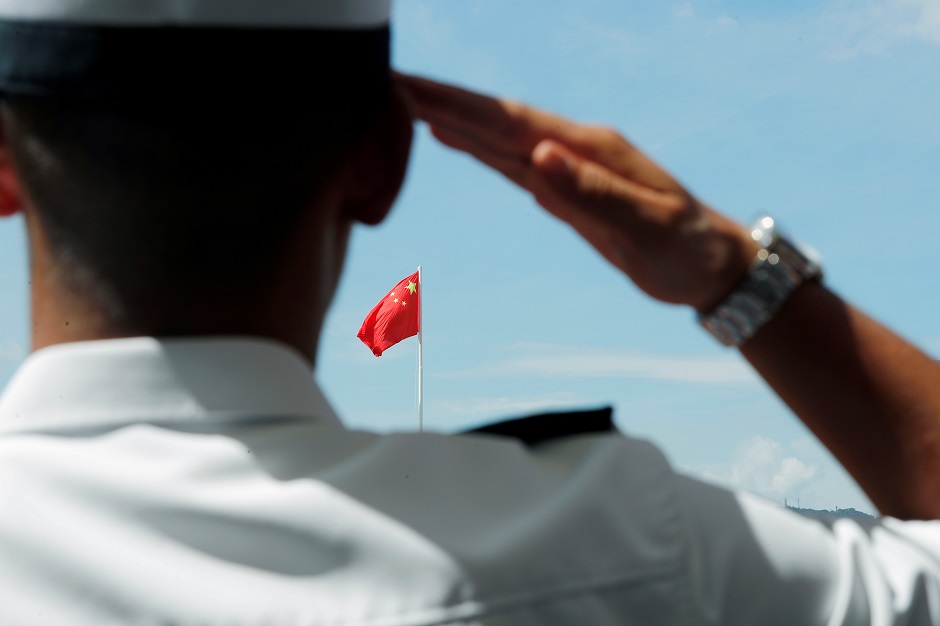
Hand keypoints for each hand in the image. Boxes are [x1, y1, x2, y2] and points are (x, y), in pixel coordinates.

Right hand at [397, 73, 758, 311]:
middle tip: (388, 84)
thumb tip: (540, 157)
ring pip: (496, 139)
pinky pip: (509, 165)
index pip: (510, 122)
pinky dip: (477, 148)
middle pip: (494, 121)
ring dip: (451, 120)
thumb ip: (593, 192)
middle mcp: (571, 150)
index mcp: (588, 149)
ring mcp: (565, 169)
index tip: (410, 89)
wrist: (710, 265)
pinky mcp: (562, 192)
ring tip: (405, 103)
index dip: (458, 105)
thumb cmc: (687, 246)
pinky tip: (454, 138)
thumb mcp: (647, 224)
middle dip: (441, 102)